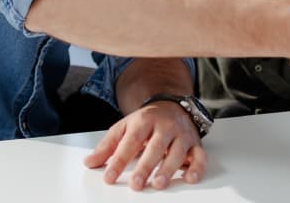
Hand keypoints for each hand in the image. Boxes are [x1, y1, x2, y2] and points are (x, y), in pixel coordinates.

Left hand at [82, 100, 206, 190]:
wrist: (172, 105)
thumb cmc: (147, 121)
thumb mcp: (125, 127)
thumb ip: (108, 146)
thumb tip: (89, 162)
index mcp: (145, 120)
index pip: (131, 140)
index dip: (120, 159)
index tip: (110, 177)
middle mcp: (165, 126)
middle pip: (156, 146)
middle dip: (146, 166)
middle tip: (136, 184)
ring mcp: (182, 134)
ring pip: (178, 152)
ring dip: (169, 168)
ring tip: (158, 183)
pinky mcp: (195, 143)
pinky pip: (199, 155)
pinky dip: (197, 167)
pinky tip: (190, 178)